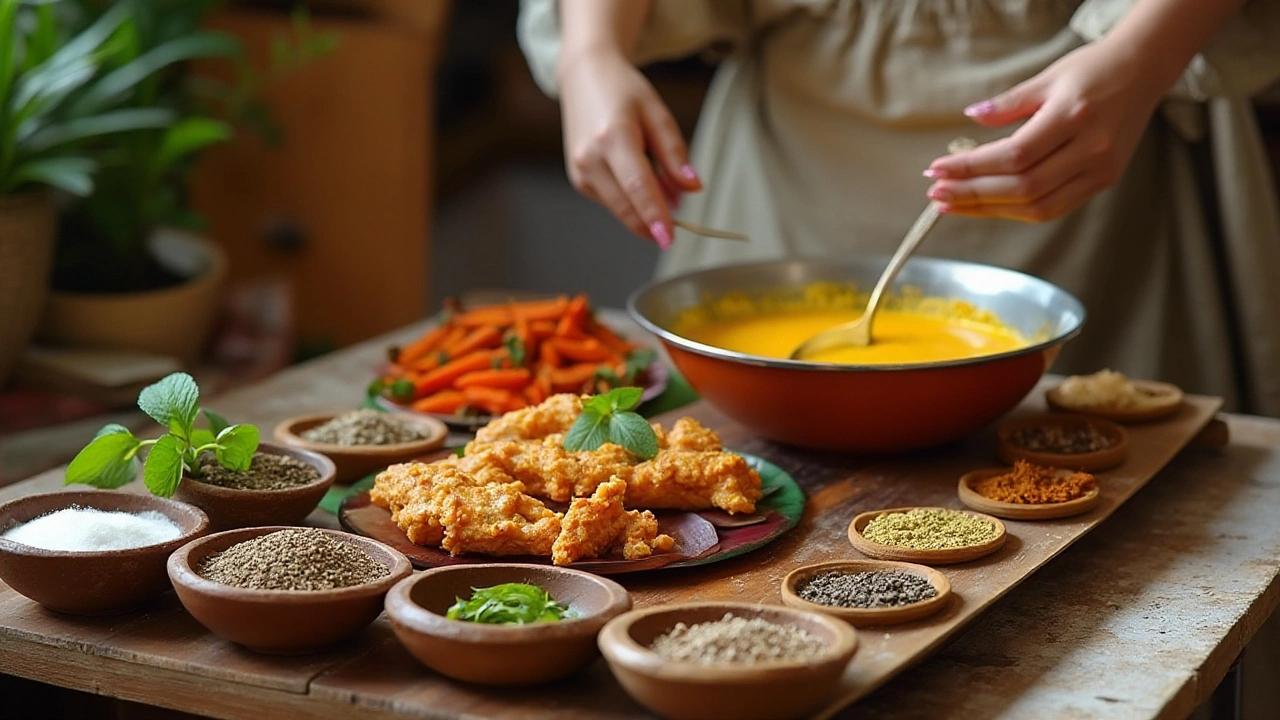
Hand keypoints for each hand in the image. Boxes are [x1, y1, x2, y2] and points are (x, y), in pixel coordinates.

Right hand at [558, 48, 701, 246]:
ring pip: (620, 209)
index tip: (669, 238)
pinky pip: (612, 202)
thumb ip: (675, 153)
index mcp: (613, 137)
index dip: (654, 215)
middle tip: (681, 216)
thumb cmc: (621, 92)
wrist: (583, 78)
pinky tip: (637, 174)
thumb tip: (692, 188)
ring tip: (659, 177)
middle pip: (627, 206)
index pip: (637, 186)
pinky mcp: (579, 180)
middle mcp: (590, 158)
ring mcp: (580, 172)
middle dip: (654, 220)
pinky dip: (631, 200)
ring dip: (645, 208)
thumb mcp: (657, 114)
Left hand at [923, 38, 1167, 222]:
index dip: (972, 167)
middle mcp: (1091, 149)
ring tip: (953, 204)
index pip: (1013, 155)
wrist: (1143, 70)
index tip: (937, 169)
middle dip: (973, 194)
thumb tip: (970, 118)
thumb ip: (1007, 104)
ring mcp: (1100, 170)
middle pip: (1022, 187)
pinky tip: (987, 206)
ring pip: (1037, 206)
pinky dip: (1016, 211)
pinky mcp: (1103, 182)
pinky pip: (1053, 208)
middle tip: (936, 192)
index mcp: (1073, 117)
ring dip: (989, 210)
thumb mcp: (1046, 78)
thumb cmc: (1092, 70)